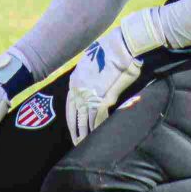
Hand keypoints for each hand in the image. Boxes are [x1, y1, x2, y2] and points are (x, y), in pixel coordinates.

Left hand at [66, 27, 142, 145]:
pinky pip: (98, 118)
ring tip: (86, 146)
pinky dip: (98, 128)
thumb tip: (93, 87)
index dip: (72, 119)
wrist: (121, 45)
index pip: (69, 106)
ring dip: (85, 134)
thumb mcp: (93, 63)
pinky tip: (99, 135)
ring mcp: (90, 94)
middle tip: (77, 144)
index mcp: (75, 81)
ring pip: (84, 121)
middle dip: (76, 131)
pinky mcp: (103, 97)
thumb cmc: (111, 52)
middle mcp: (79, 89)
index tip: (73, 129)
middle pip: (74, 116)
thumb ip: (90, 77)